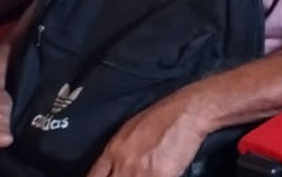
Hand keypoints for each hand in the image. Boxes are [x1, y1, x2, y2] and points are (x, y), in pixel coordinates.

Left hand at [84, 91, 209, 176]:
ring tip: (147, 173)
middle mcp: (123, 164)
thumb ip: (119, 152)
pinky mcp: (160, 176)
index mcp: (113, 150)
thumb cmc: (165, 116)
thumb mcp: (131, 129)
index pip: (93, 176)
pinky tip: (162, 173)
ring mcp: (141, 172)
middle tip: (129, 175)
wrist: (188, 111)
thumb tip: (114, 167)